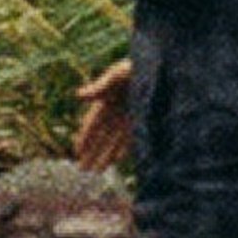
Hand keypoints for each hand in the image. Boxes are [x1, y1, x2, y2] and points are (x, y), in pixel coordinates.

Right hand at [68, 59, 133, 175]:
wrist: (161, 67)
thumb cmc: (135, 67)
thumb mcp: (116, 76)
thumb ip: (99, 88)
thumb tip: (78, 95)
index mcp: (106, 101)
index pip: (92, 124)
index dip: (84, 138)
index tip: (77, 151)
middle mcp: (116, 113)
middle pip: (101, 138)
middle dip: (92, 153)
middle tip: (83, 169)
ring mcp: (129, 118)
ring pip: (114, 142)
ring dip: (106, 156)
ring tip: (97, 170)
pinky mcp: (143, 120)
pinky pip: (130, 140)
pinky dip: (123, 150)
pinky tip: (117, 160)